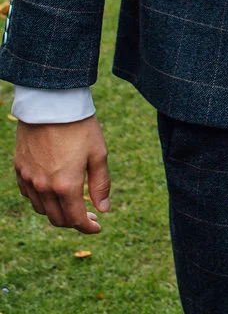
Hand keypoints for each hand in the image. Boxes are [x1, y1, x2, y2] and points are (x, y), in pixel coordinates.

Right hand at [15, 116, 110, 233]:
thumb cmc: (80, 128)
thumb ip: (100, 184)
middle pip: (57, 218)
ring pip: (41, 209)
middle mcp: (43, 187)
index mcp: (65, 185)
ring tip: (72, 204)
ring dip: (57, 212)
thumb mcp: (98, 154)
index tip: (97, 227)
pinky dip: (42, 200)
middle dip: (74, 222)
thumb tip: (103, 209)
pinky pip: (29, 195)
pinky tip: (53, 192)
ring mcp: (29, 179)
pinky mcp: (20, 170)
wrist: (51, 105)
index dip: (87, 227)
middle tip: (88, 216)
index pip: (74, 219)